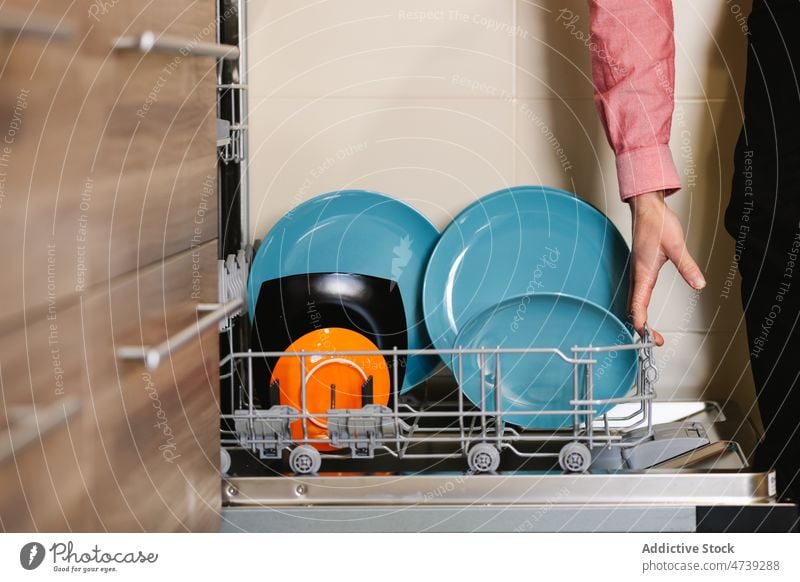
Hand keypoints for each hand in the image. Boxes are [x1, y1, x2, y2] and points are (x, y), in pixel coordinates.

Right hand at [628, 191, 705, 345]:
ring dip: (640, 318)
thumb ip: (687, 267)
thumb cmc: (657, 223)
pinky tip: (645, 309)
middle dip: (642, 328)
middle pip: (633, 309)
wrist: (646, 207)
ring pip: (634, 302)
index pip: (638, 307)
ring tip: (650, 331)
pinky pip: (637, 293)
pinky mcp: (640, 269)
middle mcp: (637, 276)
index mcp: (642, 274)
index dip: (643, 326)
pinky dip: (639, 307)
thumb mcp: (676, 246)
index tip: (652, 338)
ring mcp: (637, 273)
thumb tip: (699, 284)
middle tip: (655, 341)